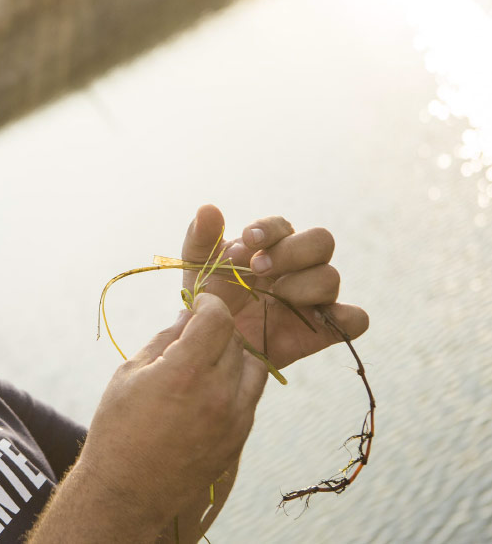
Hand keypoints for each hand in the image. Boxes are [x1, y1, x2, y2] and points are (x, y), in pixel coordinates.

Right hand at [31, 294, 267, 541]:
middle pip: (234, 339)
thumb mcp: (129, 374)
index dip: (209, 303)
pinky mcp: (238, 438)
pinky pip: (250, 396)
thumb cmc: (117, 429)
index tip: (199, 303)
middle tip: (193, 334)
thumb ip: (164, 340)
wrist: (126, 491)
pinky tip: (209, 388)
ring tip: (205, 361)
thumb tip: (187, 315)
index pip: (217, 318)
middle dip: (215, 329)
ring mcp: (233, 419)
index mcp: (185, 373)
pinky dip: (236, 382)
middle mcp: (217, 394)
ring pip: (251, 365)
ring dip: (232, 354)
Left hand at [181, 205, 368, 368]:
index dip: (269, 230)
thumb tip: (207, 209)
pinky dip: (346, 318)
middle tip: (258, 269)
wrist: (215, 345)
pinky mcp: (325, 329)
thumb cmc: (211, 299)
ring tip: (275, 297)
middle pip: (321, 241)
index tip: (247, 240)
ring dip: (303, 285)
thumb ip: (201, 237)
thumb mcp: (198, 268)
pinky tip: (315, 320)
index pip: (283, 226)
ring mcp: (314, 298)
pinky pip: (356, 319)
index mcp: (274, 246)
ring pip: (332, 277)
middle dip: (291, 252)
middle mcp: (300, 266)